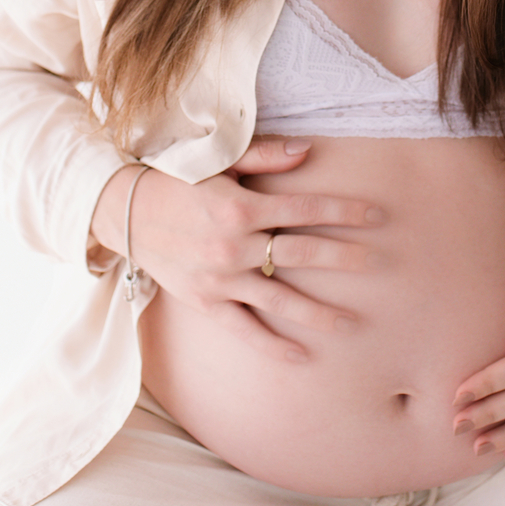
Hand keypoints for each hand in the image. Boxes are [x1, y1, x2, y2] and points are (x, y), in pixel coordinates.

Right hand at [90, 138, 384, 361]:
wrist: (126, 212)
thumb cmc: (178, 180)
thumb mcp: (220, 161)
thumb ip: (266, 156)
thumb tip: (309, 149)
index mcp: (241, 208)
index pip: (305, 210)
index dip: (343, 212)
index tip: (376, 216)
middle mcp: (233, 246)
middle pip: (302, 254)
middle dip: (344, 258)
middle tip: (378, 263)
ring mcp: (220, 278)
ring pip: (280, 299)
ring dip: (319, 312)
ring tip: (353, 323)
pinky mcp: (206, 302)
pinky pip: (245, 329)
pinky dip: (273, 345)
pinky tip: (302, 356)